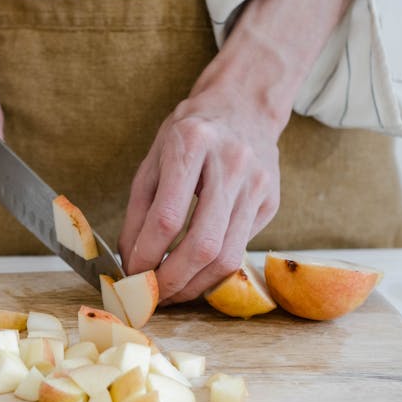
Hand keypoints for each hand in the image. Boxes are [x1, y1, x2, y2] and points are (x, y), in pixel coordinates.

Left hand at [119, 0, 363, 302]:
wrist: (244, 105)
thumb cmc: (189, 133)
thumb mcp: (153, 159)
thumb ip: (139, 211)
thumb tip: (129, 263)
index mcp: (192, 143)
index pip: (167, 217)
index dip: (146, 255)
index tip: (131, 274)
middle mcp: (232, 163)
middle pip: (202, 244)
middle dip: (172, 281)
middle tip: (151, 296)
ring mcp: (258, 185)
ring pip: (227, 256)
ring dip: (194, 286)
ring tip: (171, 292)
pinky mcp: (271, 203)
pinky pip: (240, 250)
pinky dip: (213, 271)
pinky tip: (194, 274)